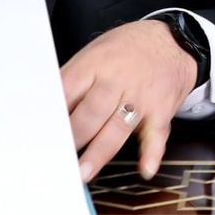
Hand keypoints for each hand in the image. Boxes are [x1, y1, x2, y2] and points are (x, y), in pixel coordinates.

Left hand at [61, 20, 197, 181]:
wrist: (173, 42)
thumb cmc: (128, 49)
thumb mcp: (97, 50)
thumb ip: (75, 76)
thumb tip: (49, 105)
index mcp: (96, 63)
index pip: (69, 89)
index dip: (53, 112)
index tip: (40, 132)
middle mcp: (118, 80)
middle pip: (91, 112)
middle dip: (73, 136)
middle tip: (56, 157)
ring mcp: (141, 98)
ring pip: (117, 128)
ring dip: (99, 152)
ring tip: (83, 173)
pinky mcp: (161, 112)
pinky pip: (157, 135)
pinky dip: (152, 153)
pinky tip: (145, 169)